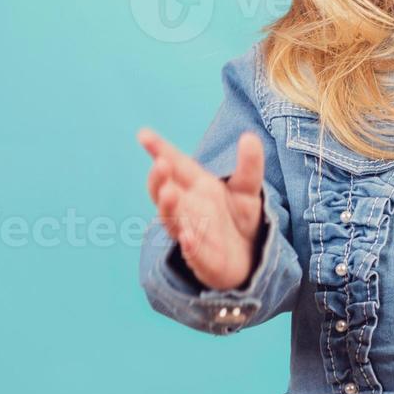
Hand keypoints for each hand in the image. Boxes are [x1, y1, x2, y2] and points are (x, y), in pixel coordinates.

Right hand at [137, 127, 266, 290]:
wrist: (249, 256)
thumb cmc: (239, 217)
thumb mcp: (248, 188)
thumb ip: (249, 165)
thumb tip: (250, 136)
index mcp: (197, 186)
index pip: (176, 165)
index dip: (160, 149)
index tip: (143, 134)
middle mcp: (188, 208)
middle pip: (166, 192)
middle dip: (160, 179)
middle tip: (161, 164)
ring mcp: (192, 233)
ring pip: (174, 221)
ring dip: (169, 208)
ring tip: (169, 192)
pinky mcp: (204, 260)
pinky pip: (193, 253)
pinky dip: (189, 245)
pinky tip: (188, 238)